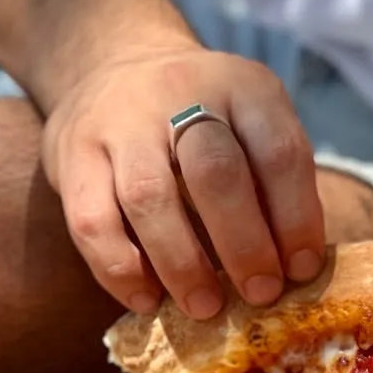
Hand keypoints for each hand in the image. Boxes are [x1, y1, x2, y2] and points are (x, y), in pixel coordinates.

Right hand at [41, 45, 323, 319]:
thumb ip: (276, 182)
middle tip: (261, 293)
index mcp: (245, 87)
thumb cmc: (208, 118)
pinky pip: (92, 221)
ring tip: (207, 307)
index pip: (280, 154)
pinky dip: (120, 270)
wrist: (120, 64)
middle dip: (244, 245)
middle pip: (216, 174)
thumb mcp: (254, 122)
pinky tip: (147, 300)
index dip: (296, 219)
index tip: (301, 270)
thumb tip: (295, 269)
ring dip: (182, 265)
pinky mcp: (71, 152)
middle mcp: (182, 93)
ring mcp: (121, 121)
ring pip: (150, 198)